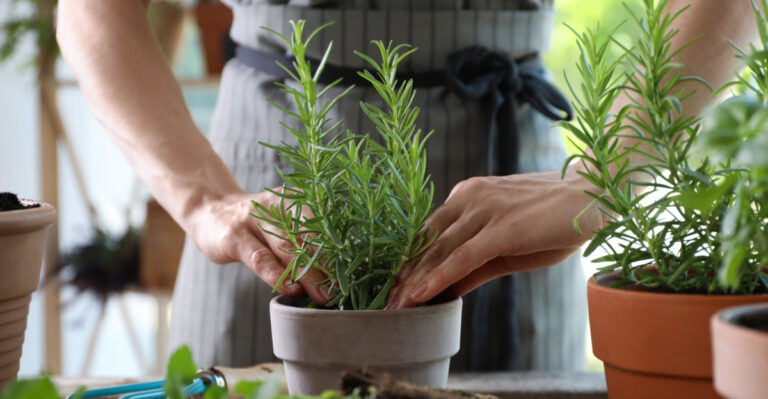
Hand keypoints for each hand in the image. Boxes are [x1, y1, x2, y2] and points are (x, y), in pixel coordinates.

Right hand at [185, 190, 331, 304]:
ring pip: (287, 248)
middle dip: (327, 266)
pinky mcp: (235, 235)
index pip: (323, 228)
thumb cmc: (254, 226)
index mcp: (295, 202)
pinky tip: (290, 289)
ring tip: (323, 295)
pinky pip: (259, 257)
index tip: (354, 275)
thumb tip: (334, 276)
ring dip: (307, 273)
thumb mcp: (280, 227)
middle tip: (342, 291)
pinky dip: (276, 274)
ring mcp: (255, 218)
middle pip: (308, 238)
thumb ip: (303, 244)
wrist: (208, 209)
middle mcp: (278, 206)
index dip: (339, 253)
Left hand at [385, 165, 602, 308]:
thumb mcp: (510, 244)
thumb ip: (476, 264)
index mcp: (467, 196)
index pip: (429, 232)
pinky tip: (421, 295)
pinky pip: (462, 257)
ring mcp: (484, 210)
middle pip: (426, 241)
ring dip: (414, 281)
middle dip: (404, 274)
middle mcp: (469, 198)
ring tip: (395, 306)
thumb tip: (448, 288)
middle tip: (384, 302)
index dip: (409, 261)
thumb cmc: (555, 219)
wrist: (594, 195)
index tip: (392, 285)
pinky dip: (438, 277)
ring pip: (438, 251)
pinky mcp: (502, 228)